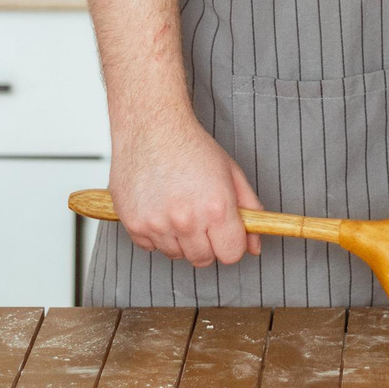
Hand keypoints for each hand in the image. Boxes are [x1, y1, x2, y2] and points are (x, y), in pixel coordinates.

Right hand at [107, 110, 263, 268]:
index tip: (226, 235)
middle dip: (207, 244)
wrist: (152, 128)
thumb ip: (249, 212)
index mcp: (216, 208)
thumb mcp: (232, 174)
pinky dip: (156, 234)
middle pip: (203, 259)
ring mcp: (157, 224)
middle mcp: (186, 220)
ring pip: (176, 255)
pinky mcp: (134, 224)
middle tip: (202, 218)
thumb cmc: (192, 147)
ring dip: (181, 239)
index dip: (232, 245)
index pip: (231, 255)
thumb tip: (254, 246)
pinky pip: (150, 247)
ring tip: (179, 208)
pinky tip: (160, 208)